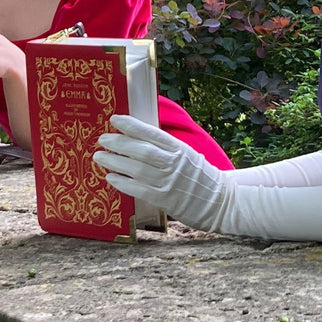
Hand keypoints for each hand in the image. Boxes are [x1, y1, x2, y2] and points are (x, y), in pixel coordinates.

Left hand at [94, 114, 230, 231]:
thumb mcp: (189, 155)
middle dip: (118, 143)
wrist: (222, 202)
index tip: (115, 119)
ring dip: (115, 161)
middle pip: (141, 150)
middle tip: (102, 139)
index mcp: (180, 149)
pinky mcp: (164, 199)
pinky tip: (110, 177)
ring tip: (99, 156)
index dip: (132, 126)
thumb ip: (168, 148)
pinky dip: (122, 183)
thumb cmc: (203, 178)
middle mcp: (173, 163)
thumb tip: (141, 138)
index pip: (152, 133)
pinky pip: (138, 189)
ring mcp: (168, 182)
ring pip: (136, 169)